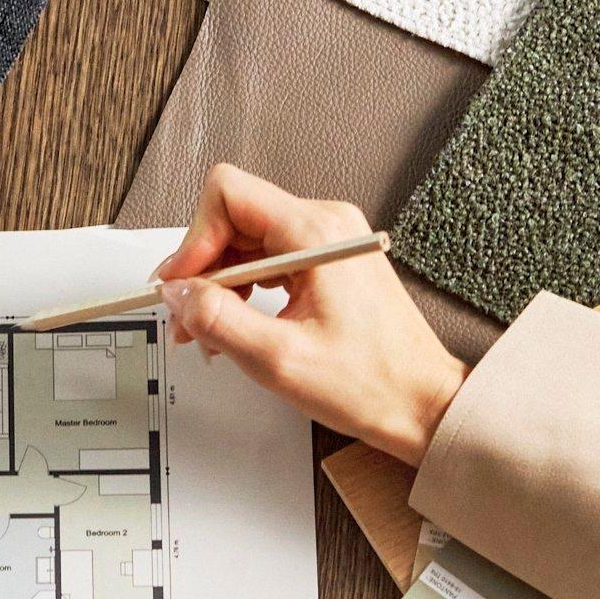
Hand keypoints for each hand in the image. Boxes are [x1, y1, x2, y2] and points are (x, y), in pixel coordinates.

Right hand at [153, 167, 466, 465]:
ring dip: (220, 281)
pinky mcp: (329, 260)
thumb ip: (218, 319)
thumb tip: (177, 293)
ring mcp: (330, 240)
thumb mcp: (278, 359)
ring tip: (209, 328)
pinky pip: (270, 256)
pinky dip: (245, 286)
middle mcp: (327, 224)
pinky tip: (238, 321)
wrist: (422, 402)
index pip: (228, 195)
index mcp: (317, 234)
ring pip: (248, 237)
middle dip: (202, 267)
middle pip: (234, 215)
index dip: (193, 240)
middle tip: (186, 316)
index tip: (180, 284)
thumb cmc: (372, 383)